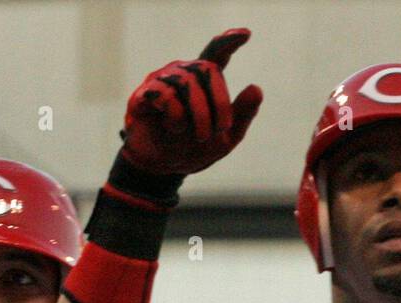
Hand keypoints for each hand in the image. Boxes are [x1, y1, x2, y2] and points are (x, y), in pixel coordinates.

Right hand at [121, 28, 261, 176]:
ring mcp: (161, 81)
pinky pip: (165, 95)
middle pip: (207, 68)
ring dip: (199, 114)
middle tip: (220, 129)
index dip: (230, 41)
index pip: (217, 53)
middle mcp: (182, 73)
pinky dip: (176, 117)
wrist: (162, 169)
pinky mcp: (143, 94)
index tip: (246, 34)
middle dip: (219, 102)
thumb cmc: (192, 149)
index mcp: (204, 81)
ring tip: (198, 136)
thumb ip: (242, 115)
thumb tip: (257, 88)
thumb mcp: (225, 138)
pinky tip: (173, 128)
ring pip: (187, 82)